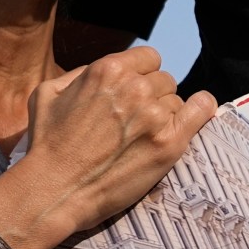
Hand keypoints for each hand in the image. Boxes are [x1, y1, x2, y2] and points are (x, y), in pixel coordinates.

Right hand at [0, 47, 214, 248]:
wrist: (53, 191)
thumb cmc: (46, 144)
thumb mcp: (48, 93)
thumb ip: (81, 73)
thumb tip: (107, 69)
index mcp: (108, 70)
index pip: (148, 58)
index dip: (142, 75)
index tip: (134, 94)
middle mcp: (135, 87)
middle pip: (164, 80)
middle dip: (152, 97)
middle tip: (134, 122)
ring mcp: (154, 115)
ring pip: (177, 101)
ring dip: (166, 114)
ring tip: (144, 136)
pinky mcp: (168, 143)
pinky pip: (202, 110)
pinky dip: (202, 109)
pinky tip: (197, 113)